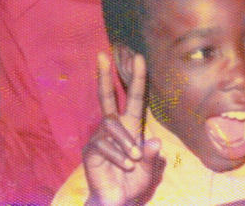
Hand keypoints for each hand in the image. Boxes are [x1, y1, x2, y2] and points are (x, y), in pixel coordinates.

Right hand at [85, 53, 162, 205]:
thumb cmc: (134, 184)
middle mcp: (114, 128)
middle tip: (102, 54)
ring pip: (112, 126)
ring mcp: (100, 137)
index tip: (138, 57)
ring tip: (134, 160)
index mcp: (131, 127)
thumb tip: (154, 142)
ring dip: (126, 142)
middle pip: (106, 97)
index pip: (133, 98)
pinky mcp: (91, 149)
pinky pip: (104, 144)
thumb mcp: (149, 172)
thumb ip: (152, 158)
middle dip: (104, 76)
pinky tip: (125, 167)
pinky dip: (118, 157)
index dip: (136, 79)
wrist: (117, 201)